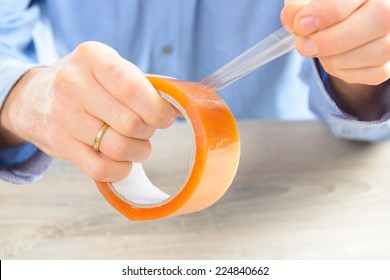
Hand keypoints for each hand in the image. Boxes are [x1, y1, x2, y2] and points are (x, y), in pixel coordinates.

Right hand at [0, 42, 174, 180]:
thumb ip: (143, 84)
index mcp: (92, 57)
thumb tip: (178, 107)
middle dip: (148, 131)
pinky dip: (120, 169)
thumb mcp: (109, 69)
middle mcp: (73, 83)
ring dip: (138, 151)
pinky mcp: (59, 143)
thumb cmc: (88, 84)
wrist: (35, 98)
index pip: (133, 88)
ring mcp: (63, 114)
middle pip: (130, 122)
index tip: (165, 118)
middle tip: (146, 129)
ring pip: (118, 147)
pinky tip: (122, 161)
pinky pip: (100, 169)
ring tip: (137, 145)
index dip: (158, 110)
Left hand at [281, 0, 389, 119]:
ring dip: (337, 59)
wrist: (341, 24)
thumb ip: (298, 8)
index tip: (302, 25)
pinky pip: (374, 73)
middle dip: (332, 40)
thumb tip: (294, 21)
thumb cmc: (324, 9)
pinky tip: (333, 60)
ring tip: (319, 52)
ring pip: (378, 51)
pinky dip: (346, 72)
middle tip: (304, 46)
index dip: (326, 12)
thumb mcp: (307, 2)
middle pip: (378, 19)